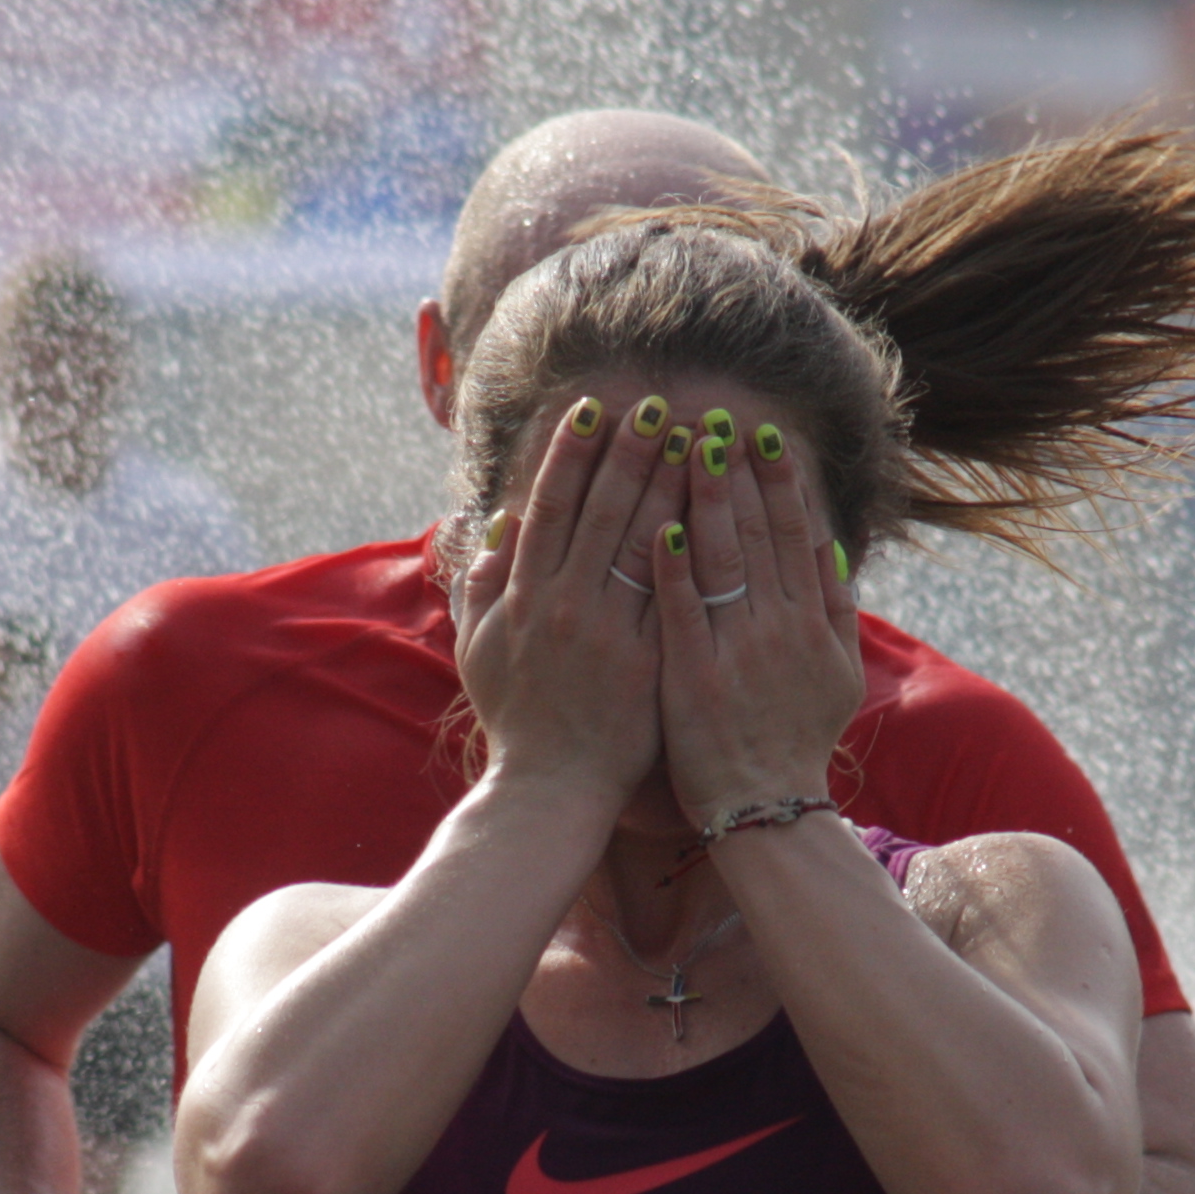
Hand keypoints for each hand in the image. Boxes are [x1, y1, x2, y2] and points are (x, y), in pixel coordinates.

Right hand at [449, 387, 678, 810]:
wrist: (551, 788)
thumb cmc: (516, 720)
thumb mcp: (478, 649)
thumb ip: (482, 584)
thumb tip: (499, 526)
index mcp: (522, 595)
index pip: (550, 506)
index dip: (572, 454)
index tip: (594, 411)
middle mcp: (563, 604)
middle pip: (602, 510)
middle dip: (631, 452)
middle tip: (659, 405)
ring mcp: (608, 631)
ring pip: (644, 541)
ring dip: (671, 484)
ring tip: (697, 439)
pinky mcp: (647, 659)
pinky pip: (676, 592)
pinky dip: (694, 548)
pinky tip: (716, 511)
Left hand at [655, 412, 857, 825]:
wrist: (766, 809)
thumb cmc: (796, 740)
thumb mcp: (838, 673)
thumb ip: (837, 608)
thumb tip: (830, 544)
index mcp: (810, 622)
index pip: (795, 534)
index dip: (779, 482)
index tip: (762, 436)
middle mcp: (778, 628)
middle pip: (758, 533)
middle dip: (736, 472)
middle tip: (714, 419)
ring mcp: (735, 652)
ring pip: (722, 559)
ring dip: (705, 499)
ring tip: (685, 447)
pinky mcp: (693, 679)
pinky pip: (682, 613)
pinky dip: (673, 569)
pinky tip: (660, 526)